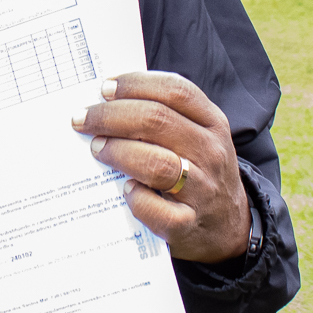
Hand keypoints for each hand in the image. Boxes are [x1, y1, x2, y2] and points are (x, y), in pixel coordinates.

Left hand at [74, 71, 250, 263]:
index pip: (176, 91)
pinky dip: (134, 197)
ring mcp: (202, 190)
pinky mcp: (187, 225)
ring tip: (97, 149)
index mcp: (213, 123)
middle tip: (83, 119)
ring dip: (118, 151)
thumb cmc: (200, 174)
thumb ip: (167, 117)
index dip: (135, 84)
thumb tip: (109, 101)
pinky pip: (154, 209)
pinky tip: (125, 190)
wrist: (230, 228)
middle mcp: (211, 153)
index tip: (104, 88)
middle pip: (157, 120)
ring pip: (156, 162)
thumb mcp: (199, 138)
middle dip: (111, 116)